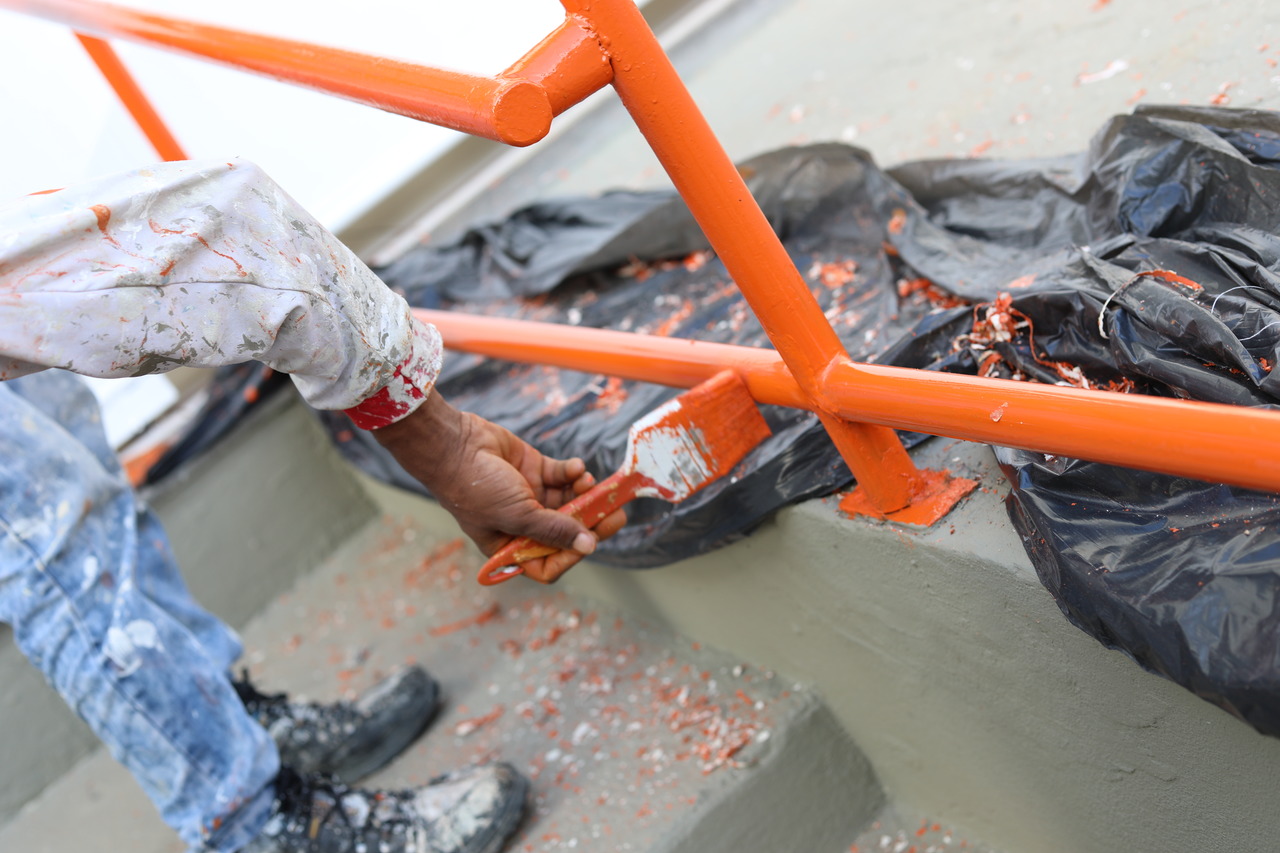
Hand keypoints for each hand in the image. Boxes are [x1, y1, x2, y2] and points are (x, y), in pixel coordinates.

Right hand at [371, 390, 625, 571]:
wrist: (455, 444)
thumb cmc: (475, 488)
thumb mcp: (518, 515)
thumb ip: (554, 531)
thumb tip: (589, 546)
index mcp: (510, 546)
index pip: (547, 563)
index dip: (570, 556)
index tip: (591, 542)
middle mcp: (522, 524)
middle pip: (565, 532)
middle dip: (590, 522)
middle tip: (617, 512)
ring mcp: (530, 496)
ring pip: (569, 501)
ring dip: (584, 494)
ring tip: (591, 483)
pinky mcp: (535, 470)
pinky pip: (563, 476)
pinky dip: (573, 472)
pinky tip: (576, 468)